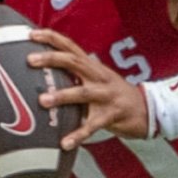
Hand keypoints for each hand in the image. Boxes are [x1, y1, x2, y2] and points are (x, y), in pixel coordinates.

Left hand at [28, 29, 148, 148]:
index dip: (51, 38)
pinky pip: (93, 126)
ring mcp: (106, 95)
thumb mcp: (96, 79)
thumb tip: (42, 78)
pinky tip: (65, 143)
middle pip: (74, 62)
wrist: (147, 109)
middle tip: (30, 60)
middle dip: (51, 59)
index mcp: (92, 66)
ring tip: (43, 101)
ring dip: (62, 96)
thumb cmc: (113, 94)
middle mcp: (98, 76)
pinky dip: (78, 135)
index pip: (70, 46)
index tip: (31, 34)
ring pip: (83, 93)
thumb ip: (75, 76)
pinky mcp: (112, 115)